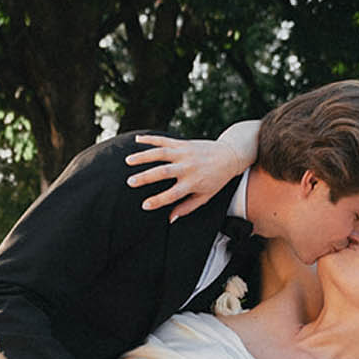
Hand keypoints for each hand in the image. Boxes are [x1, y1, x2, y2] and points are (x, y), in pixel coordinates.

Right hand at [125, 122, 256, 219]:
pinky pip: (164, 140)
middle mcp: (188, 167)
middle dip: (146, 177)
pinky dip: (150, 139)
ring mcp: (185, 153)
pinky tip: (136, 140)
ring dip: (143, 156)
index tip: (145, 205)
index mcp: (193, 183)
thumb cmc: (216, 179)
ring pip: (161, 153)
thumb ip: (187, 207)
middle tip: (130, 182)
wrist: (229, 155)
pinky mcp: (183, 143)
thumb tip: (170, 219)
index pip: (173, 194)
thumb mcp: (205, 196)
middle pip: (164, 172)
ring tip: (128, 160)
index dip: (159, 200)